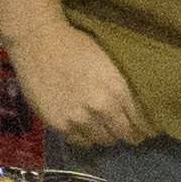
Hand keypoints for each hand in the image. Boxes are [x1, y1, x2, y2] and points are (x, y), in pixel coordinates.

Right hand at [3, 22, 149, 155]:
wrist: (38, 41)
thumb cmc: (74, 45)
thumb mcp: (108, 63)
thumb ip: (120, 88)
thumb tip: (130, 108)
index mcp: (118, 89)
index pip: (139, 120)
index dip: (143, 128)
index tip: (143, 132)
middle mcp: (102, 107)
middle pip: (123, 134)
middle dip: (127, 135)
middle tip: (127, 135)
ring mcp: (79, 118)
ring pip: (101, 140)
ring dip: (104, 136)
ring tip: (102, 131)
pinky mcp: (59, 124)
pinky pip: (79, 140)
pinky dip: (83, 136)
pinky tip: (82, 128)